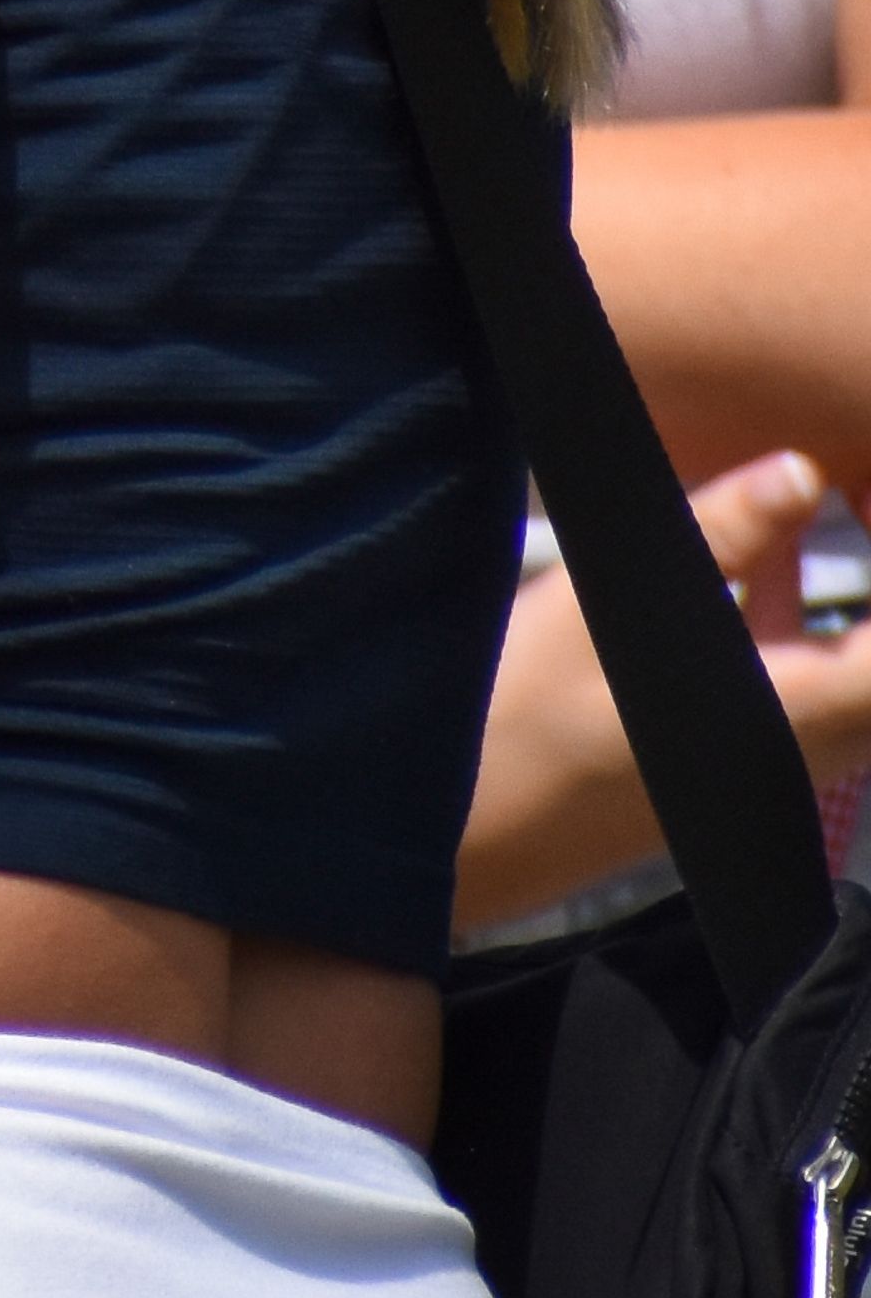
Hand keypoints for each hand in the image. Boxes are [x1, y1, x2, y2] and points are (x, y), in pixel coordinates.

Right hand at [457, 451, 870, 934]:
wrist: (467, 826)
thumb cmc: (531, 709)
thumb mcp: (616, 600)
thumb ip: (719, 533)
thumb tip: (804, 470)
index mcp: (785, 717)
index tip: (858, 501)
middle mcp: (794, 761)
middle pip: (869, 687)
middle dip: (864, 615)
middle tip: (841, 506)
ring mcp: (763, 783)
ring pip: (845, 701)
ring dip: (843, 625)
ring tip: (811, 525)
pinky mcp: (727, 785)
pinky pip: (809, 710)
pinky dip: (806, 643)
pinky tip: (757, 577)